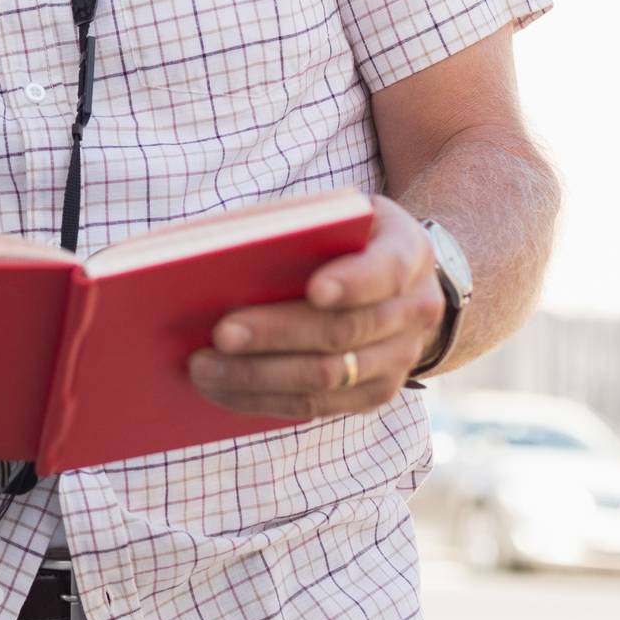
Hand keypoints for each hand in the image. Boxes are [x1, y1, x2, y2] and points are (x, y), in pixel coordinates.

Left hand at [186, 196, 444, 420]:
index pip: (384, 270)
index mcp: (408, 252)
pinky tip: (222, 390)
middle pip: (344, 331)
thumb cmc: (348, 234)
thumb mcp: (342, 213)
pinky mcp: (376, 393)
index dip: (352, 282)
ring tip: (204, 368)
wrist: (401, 278)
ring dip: (259, 376)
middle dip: (277, 333)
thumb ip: (305, 224)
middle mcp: (415, 310)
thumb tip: (227, 250)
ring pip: (328, 378)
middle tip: (220, 333)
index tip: (314, 289)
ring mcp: (400, 358)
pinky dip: (265, 399)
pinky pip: (320, 406)